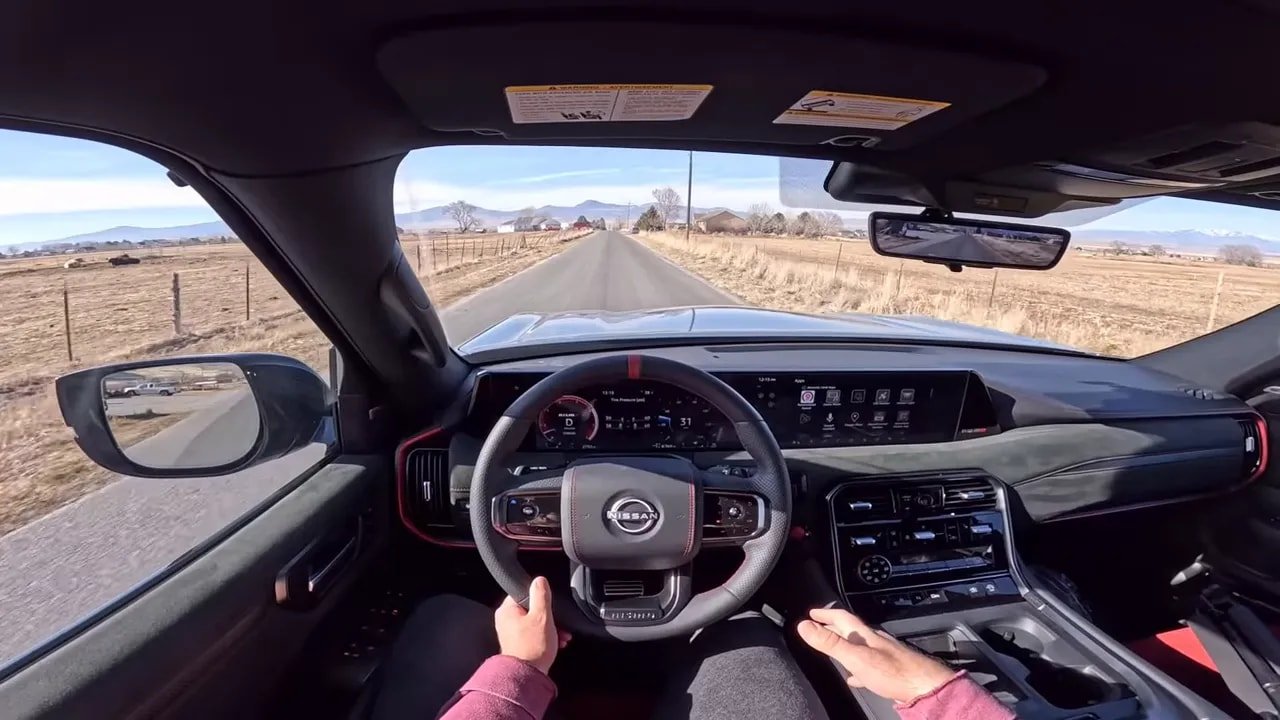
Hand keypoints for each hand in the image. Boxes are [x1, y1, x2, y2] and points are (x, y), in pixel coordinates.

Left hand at [494, 576, 570, 674]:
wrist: (527, 677)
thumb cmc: (533, 648)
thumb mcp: (542, 616)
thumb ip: (541, 595)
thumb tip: (539, 580)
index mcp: (507, 610)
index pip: (523, 592)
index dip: (540, 597)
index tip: (549, 605)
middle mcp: (505, 620)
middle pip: (531, 608)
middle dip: (549, 616)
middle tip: (558, 623)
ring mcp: (510, 633)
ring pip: (534, 622)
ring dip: (550, 627)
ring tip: (561, 636)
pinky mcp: (517, 645)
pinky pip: (533, 634)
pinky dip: (545, 637)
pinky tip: (556, 643)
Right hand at [797, 608, 955, 703]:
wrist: (925, 687)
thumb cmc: (893, 672)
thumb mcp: (854, 656)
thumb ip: (830, 642)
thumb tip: (804, 626)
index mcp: (864, 635)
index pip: (841, 617)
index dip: (825, 613)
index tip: (812, 613)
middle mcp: (875, 641)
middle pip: (851, 630)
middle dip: (834, 627)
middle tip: (820, 626)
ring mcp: (885, 654)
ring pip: (860, 646)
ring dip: (846, 645)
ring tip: (835, 649)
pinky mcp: (892, 670)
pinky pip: (870, 664)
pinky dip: (858, 667)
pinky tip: (856, 676)